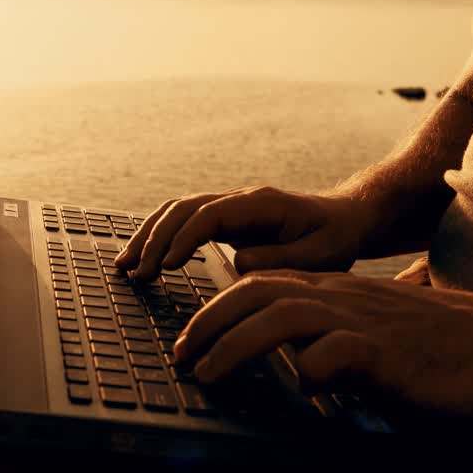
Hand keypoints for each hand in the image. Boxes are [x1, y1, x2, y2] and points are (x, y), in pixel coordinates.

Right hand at [114, 187, 376, 281]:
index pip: (209, 214)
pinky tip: (144, 258)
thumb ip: (278, 258)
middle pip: (183, 208)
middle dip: (154, 239)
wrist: (347, 218)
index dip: (184, 237)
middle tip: (136, 273)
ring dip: (148, 236)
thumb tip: (236, 264)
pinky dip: (159, 237)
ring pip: (176, 211)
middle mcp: (238, 199)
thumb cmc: (336, 239)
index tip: (168, 266)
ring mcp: (229, 206)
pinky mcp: (224, 219)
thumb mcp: (319, 256)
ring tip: (125, 266)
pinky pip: (183, 221)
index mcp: (260, 204)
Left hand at [170, 270, 472, 413]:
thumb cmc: (437, 347)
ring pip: (282, 317)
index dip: (216, 310)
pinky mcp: (391, 352)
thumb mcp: (370, 334)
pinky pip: (337, 353)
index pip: (259, 286)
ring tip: (207, 374)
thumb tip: (294, 366)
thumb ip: (330, 342)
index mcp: (333, 292)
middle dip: (209, 323)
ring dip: (235, 345)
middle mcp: (341, 298)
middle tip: (182, 356)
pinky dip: (311, 369)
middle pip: (257, 293)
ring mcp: (365, 321)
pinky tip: (302, 388)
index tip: (188, 341)